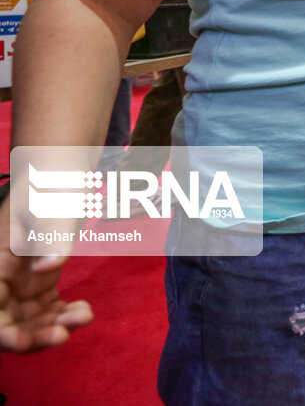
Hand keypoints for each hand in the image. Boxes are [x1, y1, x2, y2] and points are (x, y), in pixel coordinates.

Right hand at [0, 201, 92, 352]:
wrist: (60, 175)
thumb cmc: (49, 186)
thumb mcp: (49, 205)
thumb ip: (49, 237)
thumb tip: (47, 269)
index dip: (1, 330)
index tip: (22, 341)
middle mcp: (2, 279)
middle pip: (7, 322)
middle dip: (31, 336)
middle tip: (62, 336)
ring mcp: (20, 284)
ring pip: (29, 321)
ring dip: (53, 327)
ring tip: (83, 317)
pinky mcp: (40, 284)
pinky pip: (48, 311)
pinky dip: (65, 316)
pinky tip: (85, 310)